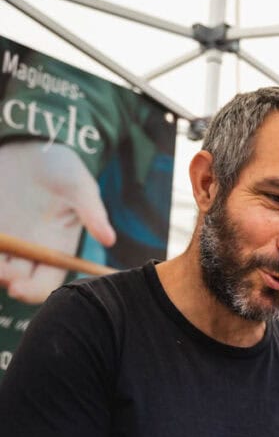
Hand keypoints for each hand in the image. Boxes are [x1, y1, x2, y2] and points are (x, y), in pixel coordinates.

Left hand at [0, 140, 115, 302]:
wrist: (32, 143)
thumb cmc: (62, 166)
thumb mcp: (80, 186)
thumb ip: (92, 212)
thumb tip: (109, 239)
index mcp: (56, 249)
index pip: (44, 284)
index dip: (31, 292)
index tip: (16, 288)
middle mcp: (30, 249)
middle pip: (15, 279)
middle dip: (4, 279)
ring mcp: (8, 238)